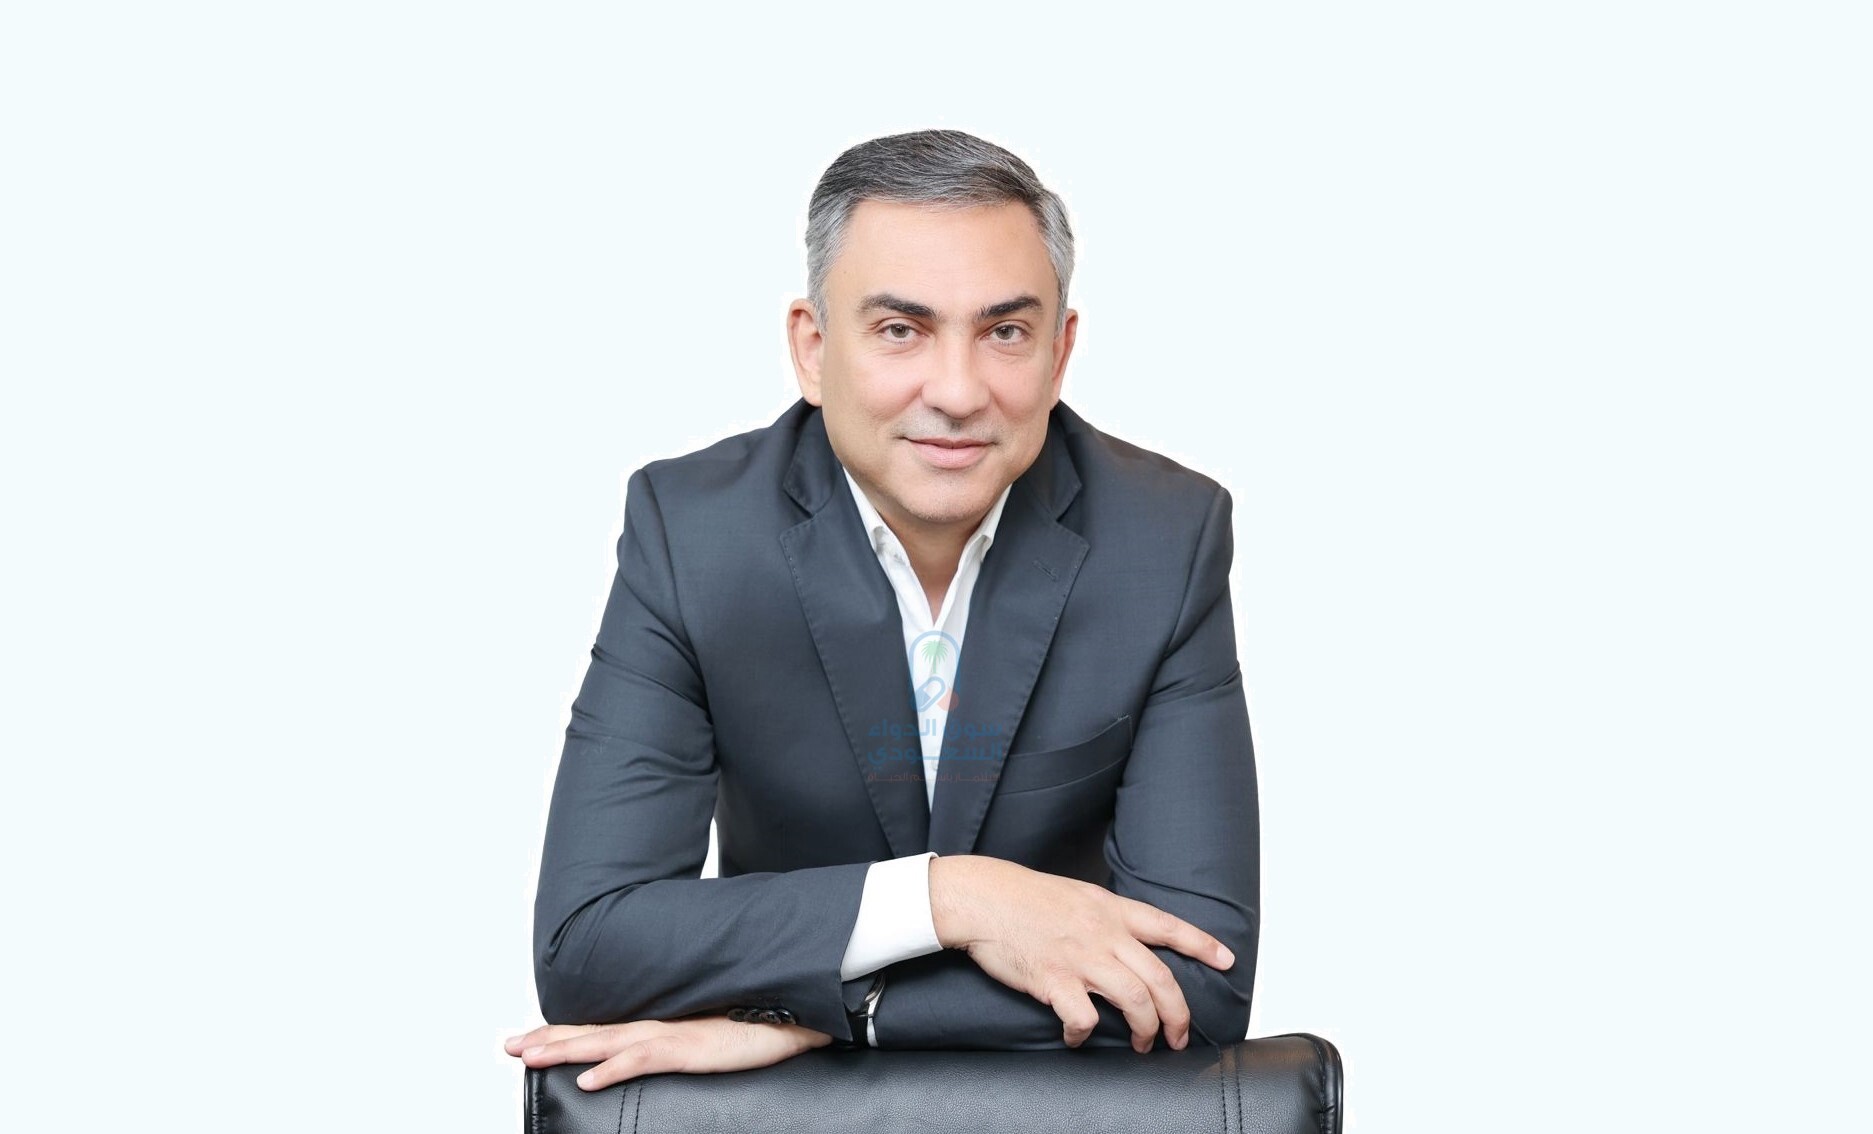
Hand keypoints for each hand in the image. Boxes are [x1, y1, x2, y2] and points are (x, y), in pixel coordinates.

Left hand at [502, 1014, 832, 1090]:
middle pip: (592, 1032)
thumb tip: (656, 1055)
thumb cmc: (755, 1025)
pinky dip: (612, 1068)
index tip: (526, 1039)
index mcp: (659, 1022)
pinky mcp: (689, 1049)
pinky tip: (587, 1079)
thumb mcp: (705, 1040)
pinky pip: (643, 1059)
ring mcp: (672, 1035)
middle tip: (509, 1046)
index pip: (600, 1027)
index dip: (562, 1032)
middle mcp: (658, 1024)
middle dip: (548, 1039)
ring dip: (566, 1050)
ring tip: (530, 1057)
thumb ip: (677, 1046)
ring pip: (606, 1043)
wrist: (793, 1011)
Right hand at [930, 855, 1235, 1052]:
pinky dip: (1085, 1035)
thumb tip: (1125, 941)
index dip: (1202, 944)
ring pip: (1136, 1001)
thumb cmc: (1024, 898)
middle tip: (1179, 1037)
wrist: (982, 898)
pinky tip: (1076, 1037)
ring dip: (1146, 1030)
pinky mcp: (1054, 980)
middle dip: (1179, 1015)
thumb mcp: (1077, 895)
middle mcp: (1104, 934)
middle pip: (1161, 979)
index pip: (1169, 926)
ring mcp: (1081, 958)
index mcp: (1111, 910)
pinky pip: (1084, 1019)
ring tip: (1143, 1045)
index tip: (1226, 960)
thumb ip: (1105, 918)